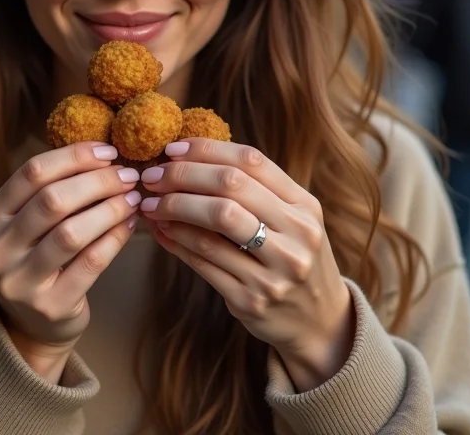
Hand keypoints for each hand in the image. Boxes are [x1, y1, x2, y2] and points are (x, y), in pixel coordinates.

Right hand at [0, 142, 140, 357]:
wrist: (32, 324)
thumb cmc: (38, 256)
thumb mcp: (30, 222)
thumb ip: (53, 188)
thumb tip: (103, 153)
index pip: (32, 173)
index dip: (74, 157)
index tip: (108, 152)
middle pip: (52, 200)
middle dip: (98, 181)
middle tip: (128, 176)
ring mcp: (19, 282)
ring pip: (71, 233)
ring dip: (110, 209)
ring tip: (132, 198)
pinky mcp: (49, 306)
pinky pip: (91, 263)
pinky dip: (115, 238)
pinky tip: (130, 224)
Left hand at [139, 138, 354, 391]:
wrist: (319, 321)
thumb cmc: (290, 255)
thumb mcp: (290, 218)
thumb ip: (252, 187)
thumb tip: (185, 157)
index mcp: (304, 206)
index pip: (251, 161)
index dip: (206, 150)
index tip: (172, 149)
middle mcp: (296, 235)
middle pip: (230, 186)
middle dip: (183, 176)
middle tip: (153, 177)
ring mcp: (275, 271)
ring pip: (214, 224)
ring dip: (173, 208)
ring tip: (150, 204)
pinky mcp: (251, 300)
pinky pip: (203, 260)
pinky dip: (176, 240)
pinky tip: (161, 231)